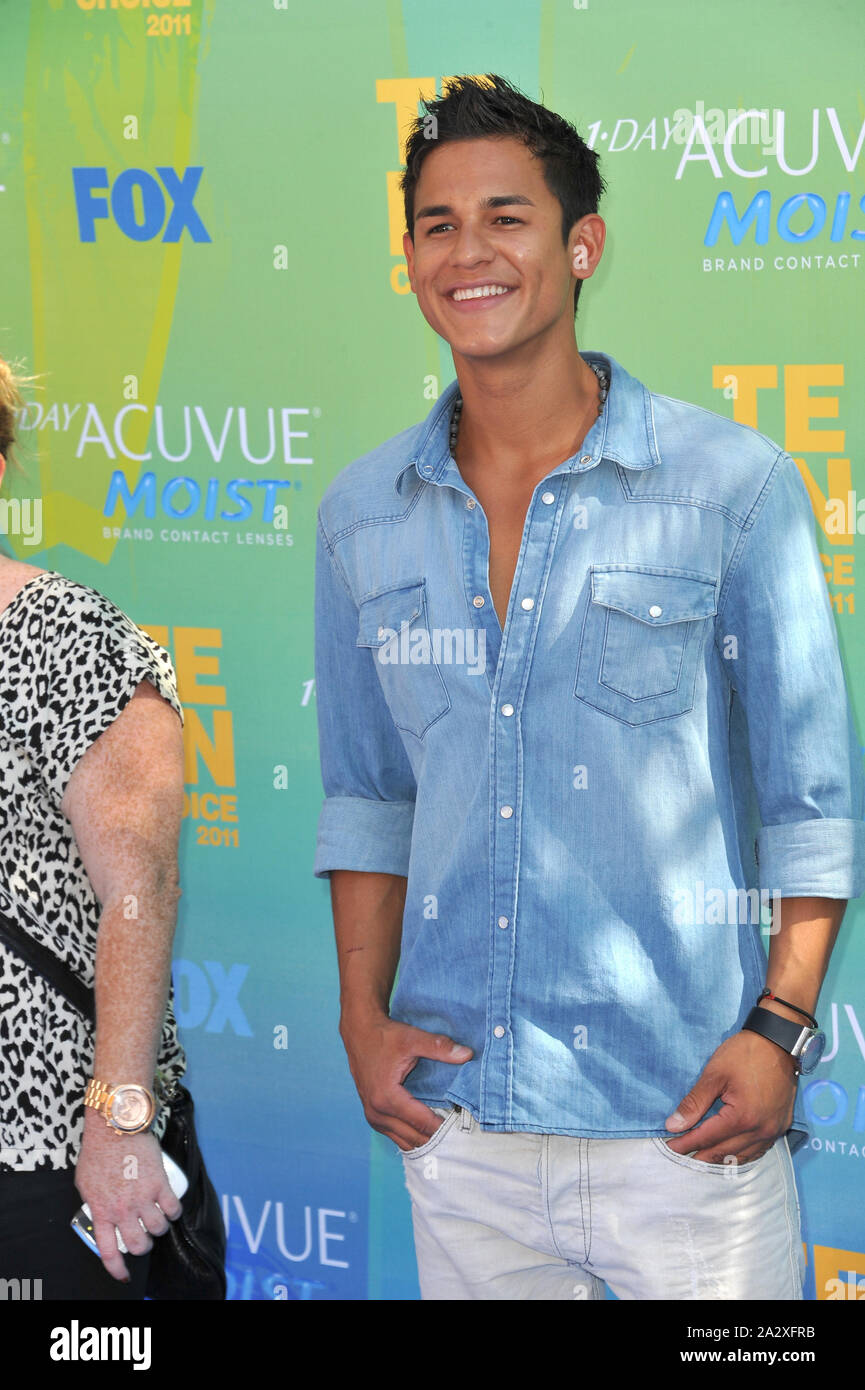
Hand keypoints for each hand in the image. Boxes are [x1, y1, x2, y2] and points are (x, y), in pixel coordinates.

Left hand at [75, 1118, 182, 1281]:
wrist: (116, 1127)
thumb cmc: (98, 1151)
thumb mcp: (85, 1184)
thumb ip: (95, 1204)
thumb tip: (103, 1214)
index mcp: (101, 1212)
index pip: (109, 1252)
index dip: (117, 1269)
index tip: (123, 1274)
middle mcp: (123, 1210)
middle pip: (138, 1245)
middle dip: (143, 1245)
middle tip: (143, 1236)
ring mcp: (143, 1198)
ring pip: (158, 1229)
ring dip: (159, 1228)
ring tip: (157, 1218)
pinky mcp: (160, 1184)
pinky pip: (173, 1209)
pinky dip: (174, 1212)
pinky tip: (171, 1207)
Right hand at [339, 1011, 472, 1151]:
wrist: (359, 1033)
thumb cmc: (385, 1036)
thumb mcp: (413, 1039)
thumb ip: (439, 1048)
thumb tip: (467, 1054)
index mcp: (387, 1097)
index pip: (422, 1123)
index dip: (444, 1127)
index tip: (463, 1127)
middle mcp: (377, 1112)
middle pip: (414, 1138)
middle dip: (436, 1137)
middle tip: (458, 1134)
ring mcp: (372, 1116)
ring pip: (404, 1141)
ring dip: (424, 1139)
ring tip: (446, 1134)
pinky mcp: (372, 1115)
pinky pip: (394, 1135)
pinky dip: (411, 1136)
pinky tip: (427, 1131)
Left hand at [664, 1030, 796, 1164]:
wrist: (779, 1042)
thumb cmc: (745, 1054)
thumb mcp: (714, 1075)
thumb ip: (694, 1103)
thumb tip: (674, 1125)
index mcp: (742, 1118)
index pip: (707, 1138)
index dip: (686, 1144)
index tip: (669, 1149)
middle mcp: (760, 1131)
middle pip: (723, 1152)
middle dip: (699, 1156)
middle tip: (680, 1157)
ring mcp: (773, 1131)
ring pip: (741, 1157)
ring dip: (719, 1160)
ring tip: (699, 1159)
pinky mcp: (781, 1127)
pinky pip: (757, 1150)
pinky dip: (739, 1155)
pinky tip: (727, 1154)